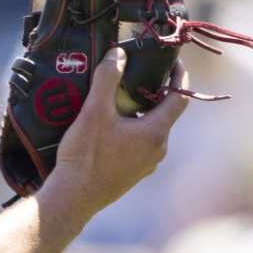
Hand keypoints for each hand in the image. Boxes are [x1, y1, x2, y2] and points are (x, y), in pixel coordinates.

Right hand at [42, 47, 187, 223]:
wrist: (72, 198)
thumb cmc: (85, 156)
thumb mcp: (94, 112)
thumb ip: (107, 79)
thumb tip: (118, 54)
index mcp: (155, 132)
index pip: (180, 98)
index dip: (179, 76)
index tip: (172, 61)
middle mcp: (157, 150)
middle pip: (164, 113)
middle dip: (153, 93)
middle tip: (136, 75)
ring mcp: (146, 165)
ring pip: (150, 130)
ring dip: (140, 113)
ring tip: (117, 100)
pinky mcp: (132, 175)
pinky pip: (138, 145)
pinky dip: (130, 130)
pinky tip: (107, 128)